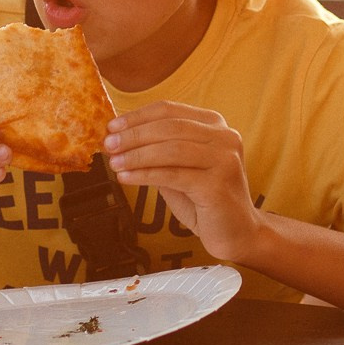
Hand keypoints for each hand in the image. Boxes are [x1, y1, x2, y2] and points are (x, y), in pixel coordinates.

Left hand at [104, 102, 258, 260]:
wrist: (236, 233)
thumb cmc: (203, 200)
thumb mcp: (178, 168)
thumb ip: (157, 152)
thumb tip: (118, 139)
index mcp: (214, 125)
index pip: (169, 110)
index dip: (137, 117)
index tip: (111, 127)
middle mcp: (224, 137)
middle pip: (169, 126)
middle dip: (134, 135)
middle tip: (107, 144)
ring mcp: (224, 160)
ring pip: (171, 149)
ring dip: (137, 155)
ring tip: (113, 163)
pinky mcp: (218, 184)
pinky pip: (173, 174)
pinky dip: (145, 175)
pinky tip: (126, 178)